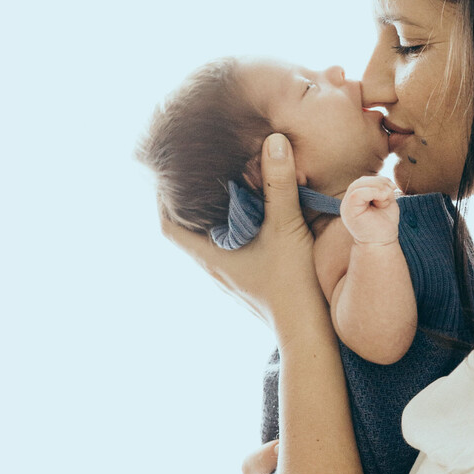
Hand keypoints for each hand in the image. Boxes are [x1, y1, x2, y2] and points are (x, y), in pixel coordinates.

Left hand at [157, 133, 323, 328]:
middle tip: (202, 170)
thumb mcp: (286, 227)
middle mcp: (216, 268)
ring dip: (217, 215)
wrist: (310, 333)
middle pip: (190, 231)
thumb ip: (278, 184)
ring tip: (228, 185)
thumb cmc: (293, 285)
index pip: (168, 226)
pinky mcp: (252, 281)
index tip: (169, 174)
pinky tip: (258, 214)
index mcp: (211, 256)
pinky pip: (235, 249)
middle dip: (192, 201)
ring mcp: (234, 277)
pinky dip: (238, 228)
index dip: (163, 199)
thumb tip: (274, 140)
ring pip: (214, 240)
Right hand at [340, 174, 400, 246]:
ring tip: (386, 197)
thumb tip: (384, 182)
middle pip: (361, 181)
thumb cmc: (384, 225)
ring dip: (377, 187)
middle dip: (379, 182)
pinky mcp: (348, 210)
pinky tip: (382, 199)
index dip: (380, 180)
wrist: (380, 244)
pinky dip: (372, 192)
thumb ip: (382, 189)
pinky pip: (357, 193)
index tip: (393, 189)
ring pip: (358, 184)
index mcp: (357, 199)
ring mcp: (347, 205)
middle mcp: (349, 201)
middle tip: (391, 191)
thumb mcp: (386, 202)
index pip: (365, 181)